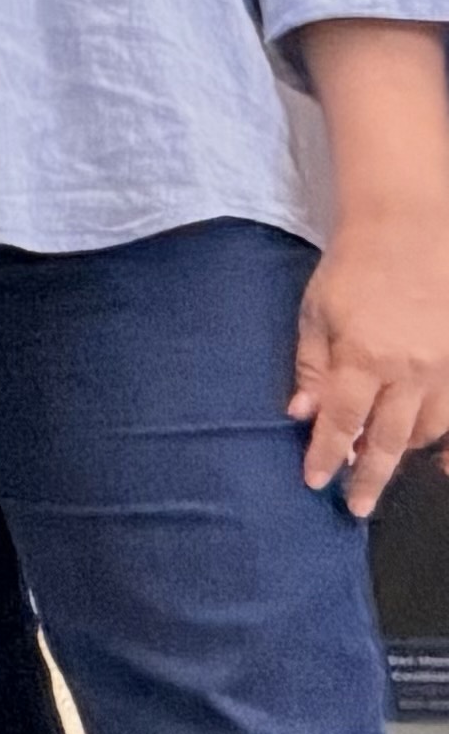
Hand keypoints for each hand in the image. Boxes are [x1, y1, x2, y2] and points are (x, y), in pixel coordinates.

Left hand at [296, 209, 448, 517]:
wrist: (408, 228)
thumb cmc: (352, 268)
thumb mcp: (315, 314)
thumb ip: (310, 368)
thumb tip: (299, 416)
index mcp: (364, 358)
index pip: (341, 424)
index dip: (327, 457)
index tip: (316, 482)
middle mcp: (411, 371)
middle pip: (389, 440)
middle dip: (370, 476)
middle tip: (355, 506)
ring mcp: (446, 367)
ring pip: (429, 429)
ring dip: (405, 451)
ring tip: (382, 464)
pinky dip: (444, 435)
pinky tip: (437, 454)